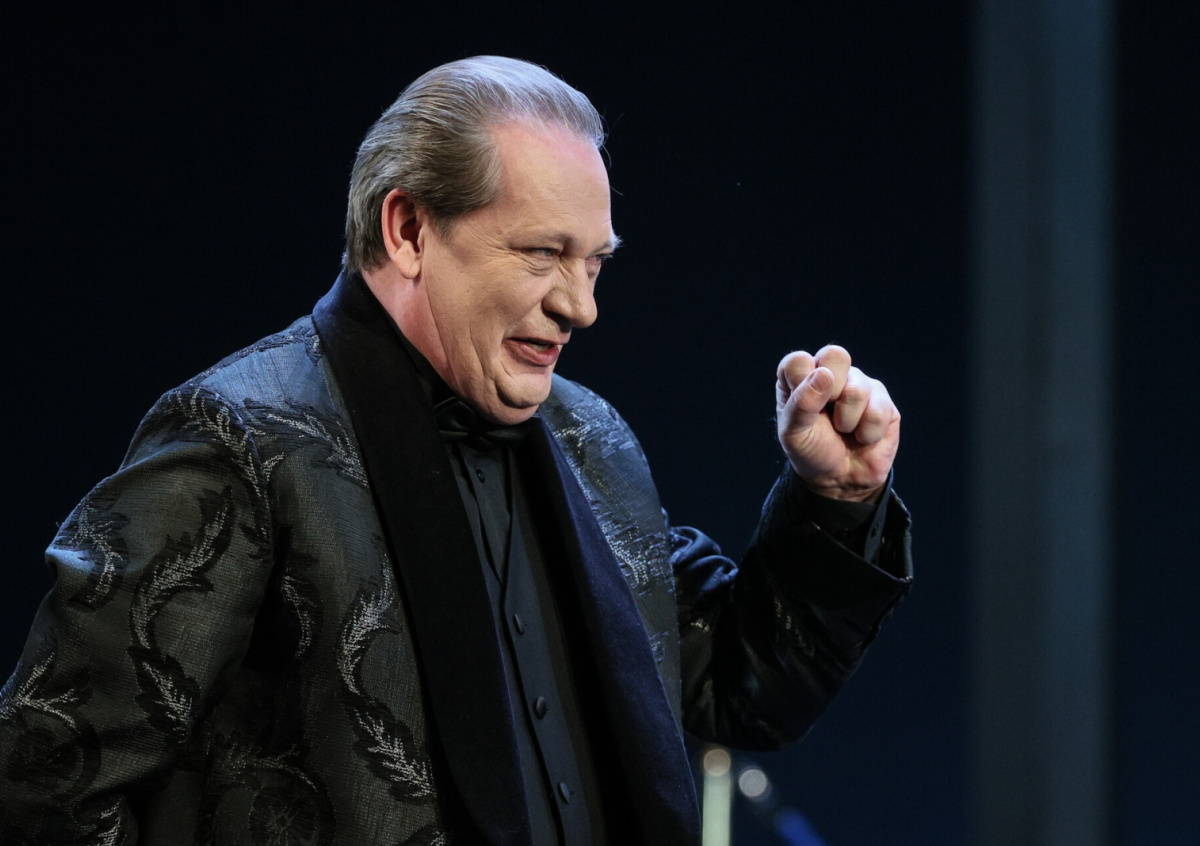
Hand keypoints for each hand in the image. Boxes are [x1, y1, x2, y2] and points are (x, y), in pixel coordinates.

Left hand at [775, 345, 899, 501]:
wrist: (841, 479)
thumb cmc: (811, 450)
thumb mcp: (793, 434)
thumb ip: (801, 404)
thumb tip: (824, 374)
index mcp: (801, 376)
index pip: (798, 360)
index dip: (802, 384)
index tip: (802, 407)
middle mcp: (832, 373)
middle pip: (835, 355)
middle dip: (830, 390)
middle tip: (826, 413)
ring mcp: (860, 384)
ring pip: (857, 390)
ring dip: (846, 421)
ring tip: (843, 430)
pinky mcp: (884, 401)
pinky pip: (878, 411)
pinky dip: (867, 433)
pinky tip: (862, 437)